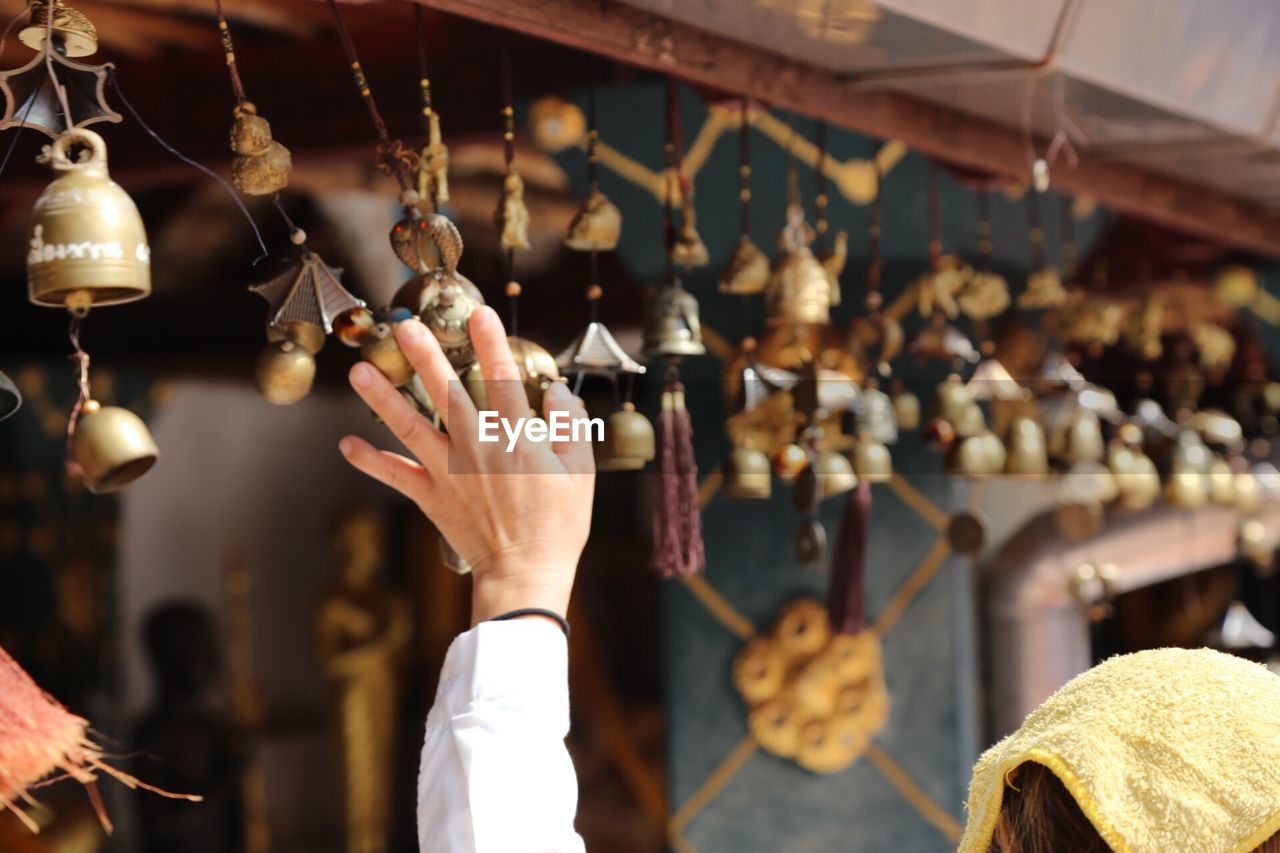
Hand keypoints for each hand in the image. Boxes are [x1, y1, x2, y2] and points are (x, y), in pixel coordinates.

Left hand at [339, 306, 594, 625]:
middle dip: (425, 357)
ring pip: (411, 428)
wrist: (526, 574)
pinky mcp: (432, 498)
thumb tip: (555, 392)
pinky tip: (346, 445)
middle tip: (405, 327)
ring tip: (360, 372)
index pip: (502, 381)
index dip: (492, 344)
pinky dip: (370, 462)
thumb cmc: (559, 525)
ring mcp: (449, 473)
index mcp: (516, 440)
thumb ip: (570, 426)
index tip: (482, 313)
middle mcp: (476, 449)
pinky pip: (396, 476)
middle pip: (446, 394)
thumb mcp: (581, 473)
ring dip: (384, 399)